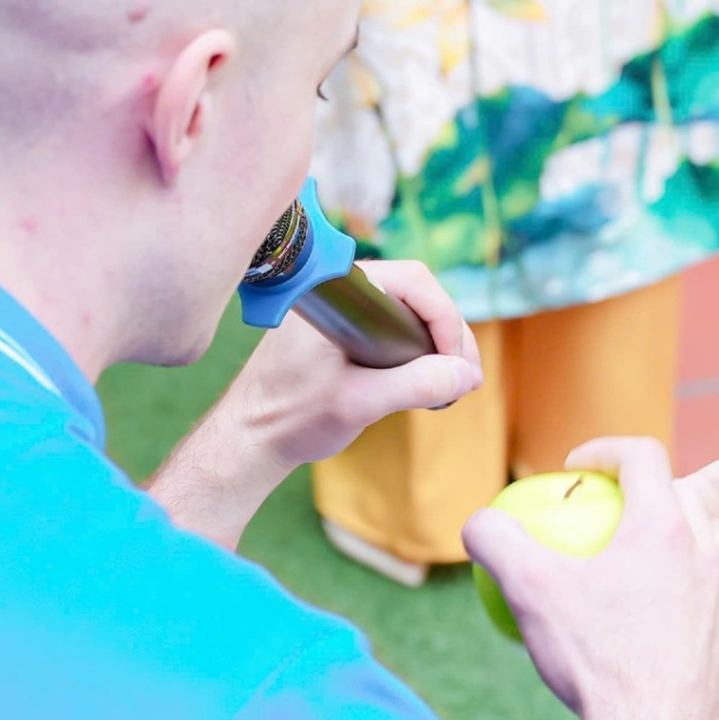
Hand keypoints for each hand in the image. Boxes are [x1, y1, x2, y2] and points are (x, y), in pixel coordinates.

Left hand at [149, 260, 479, 547]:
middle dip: (450, 336)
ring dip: (437, 346)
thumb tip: (465, 375)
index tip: (459, 365)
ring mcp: (344, 311)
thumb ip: (415, 385)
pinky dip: (417, 353)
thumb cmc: (291, 416)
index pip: (413, 282)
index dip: (447, 320)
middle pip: (418, 296)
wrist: (249, 437)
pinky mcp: (345, 332)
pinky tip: (430, 382)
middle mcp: (343, 291)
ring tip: (455, 385)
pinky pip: (393, 329)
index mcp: (339, 292)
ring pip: (409, 314)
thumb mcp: (360, 403)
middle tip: (468, 380)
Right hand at [461, 437, 718, 719]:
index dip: (604, 449)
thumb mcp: (530, 591)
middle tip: (595, 517)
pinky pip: (694, 595)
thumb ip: (497, 541)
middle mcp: (704, 552)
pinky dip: (665, 592)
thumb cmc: (596, 658)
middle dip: (635, 494)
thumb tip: (480, 522)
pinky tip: (629, 625)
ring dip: (653, 544)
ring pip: (690, 547)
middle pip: (672, 496)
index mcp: (664, 526)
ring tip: (612, 572)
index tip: (573, 471)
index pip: (643, 454)